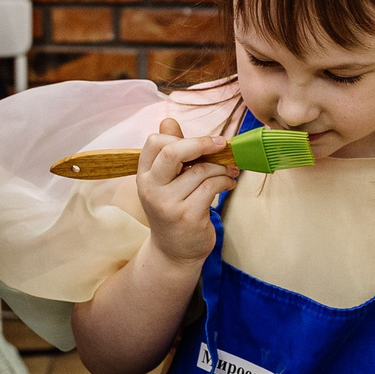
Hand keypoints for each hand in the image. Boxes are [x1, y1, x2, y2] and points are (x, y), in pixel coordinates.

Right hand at [138, 117, 237, 264]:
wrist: (173, 252)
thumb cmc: (174, 211)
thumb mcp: (166, 182)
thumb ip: (171, 152)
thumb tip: (169, 120)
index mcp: (144, 176)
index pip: (155, 142)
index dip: (181, 137)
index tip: (203, 141)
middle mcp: (151, 189)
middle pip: (172, 152)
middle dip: (201, 143)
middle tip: (222, 144)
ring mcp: (168, 204)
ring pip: (200, 170)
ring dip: (221, 167)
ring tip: (230, 170)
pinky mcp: (187, 216)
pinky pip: (211, 186)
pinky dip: (225, 181)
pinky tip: (229, 183)